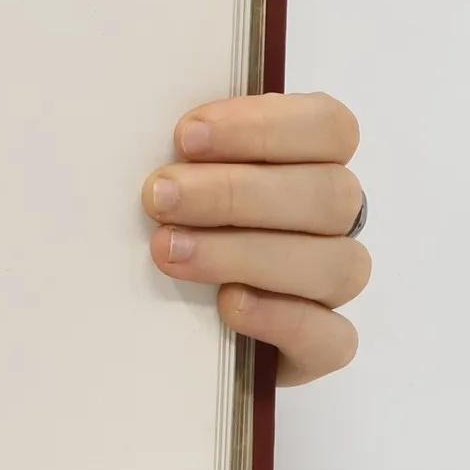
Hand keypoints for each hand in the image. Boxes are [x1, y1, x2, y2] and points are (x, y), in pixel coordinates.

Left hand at [143, 93, 366, 385]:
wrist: (160, 321)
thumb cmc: (169, 220)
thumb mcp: (171, 175)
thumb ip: (179, 151)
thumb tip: (134, 122)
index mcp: (310, 161)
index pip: (329, 127)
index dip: (264, 126)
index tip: (186, 136)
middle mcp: (331, 220)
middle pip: (329, 194)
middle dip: (237, 192)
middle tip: (159, 197)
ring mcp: (330, 285)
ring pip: (335, 264)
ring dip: (247, 253)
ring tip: (170, 251)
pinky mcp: (320, 346)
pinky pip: (332, 337)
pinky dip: (281, 317)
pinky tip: (228, 304)